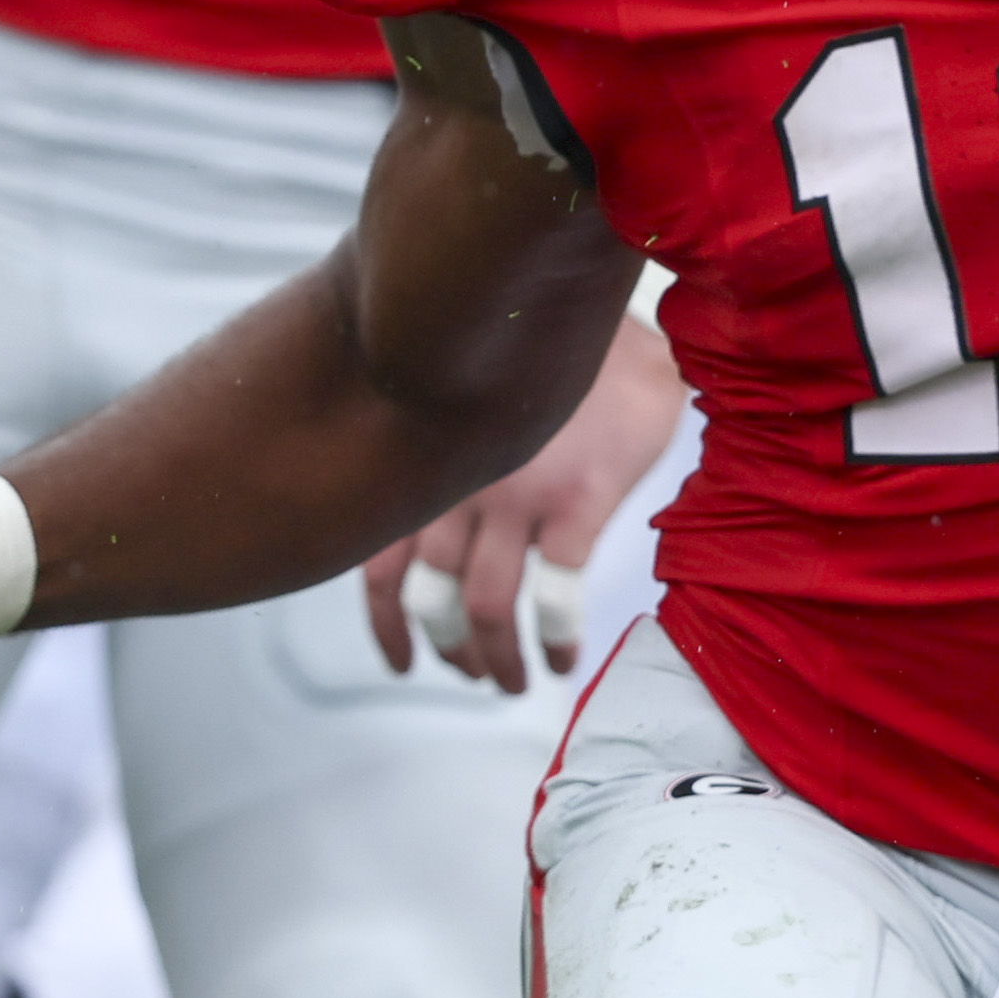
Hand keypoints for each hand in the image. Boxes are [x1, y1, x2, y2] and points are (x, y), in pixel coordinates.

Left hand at [363, 310, 684, 691]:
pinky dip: (553, 638)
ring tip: (515, 679)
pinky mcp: (578, 501)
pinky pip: (555, 595)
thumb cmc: (541, 353)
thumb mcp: (465, 393)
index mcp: (420, 462)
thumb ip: (435, 444)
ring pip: (486, 607)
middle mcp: (456, 484)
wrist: (620, 318)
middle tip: (473, 671)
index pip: (378, 564)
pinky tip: (562, 656)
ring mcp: (517, 496)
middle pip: (432, 599)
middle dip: (450, 650)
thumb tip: (406, 489)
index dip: (386, 624)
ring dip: (497, 659)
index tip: (402, 659)